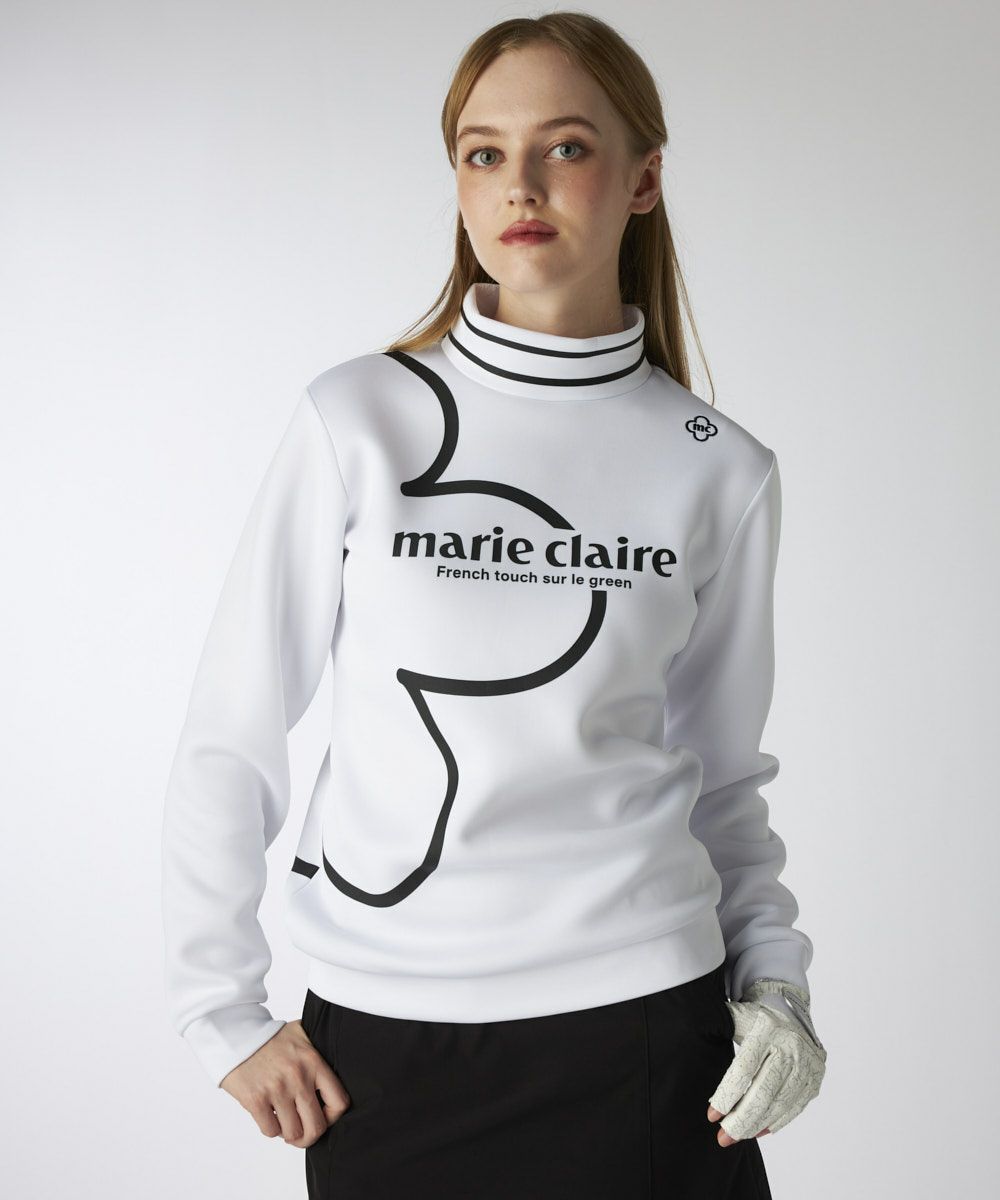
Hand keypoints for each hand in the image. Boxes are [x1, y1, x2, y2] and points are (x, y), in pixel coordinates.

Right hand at [220, 1019, 351, 1147]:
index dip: (333, 1117)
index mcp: (314, 1062)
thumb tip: (339, 1056)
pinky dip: (271, 1129)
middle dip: (310, 1135)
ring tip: (285, 1121)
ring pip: (293, 1133)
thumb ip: (320, 1049)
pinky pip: (270, 1131)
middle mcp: (299, 1077)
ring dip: (289, 1133)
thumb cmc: (271, 1038)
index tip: (322, 1116)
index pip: (339, 1102)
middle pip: (317, 1127)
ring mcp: (277, 1089)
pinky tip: (270, 1115)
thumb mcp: (302, 1034)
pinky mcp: (255, 1100)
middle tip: (302, 1131)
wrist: (237, 1035)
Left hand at [706, 980, 826, 1146]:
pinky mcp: (815, 1079)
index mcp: (768, 1028)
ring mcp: (806, 1064)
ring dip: (756, 1126)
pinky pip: (794, 1108)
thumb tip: (688, 1033)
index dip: (726, 1095)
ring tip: (735, 1136)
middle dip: (740, 1120)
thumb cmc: (757, 1019)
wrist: (794, 1013)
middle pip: (763, 1092)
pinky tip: (757, 1131)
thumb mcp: (736, 1015)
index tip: (711, 1116)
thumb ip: (715, 1024)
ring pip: (779, 1105)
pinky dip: (775, 1123)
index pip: (744, 1069)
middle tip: (722, 1138)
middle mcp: (791, 1046)